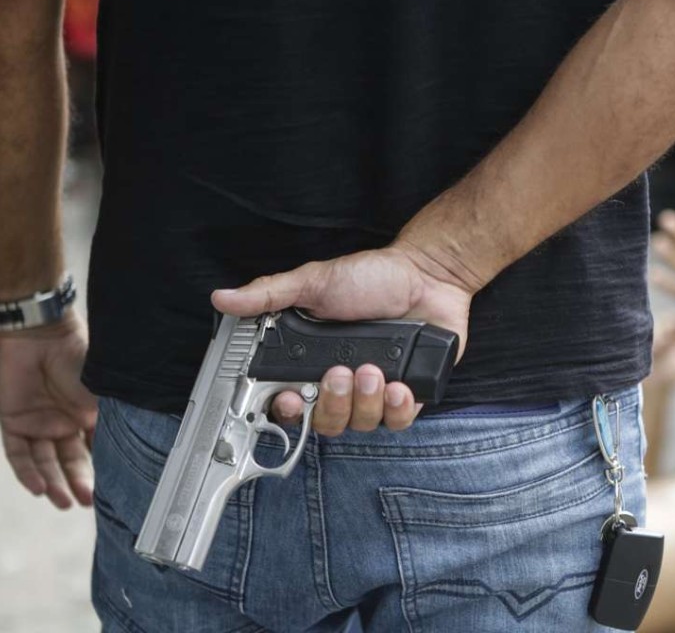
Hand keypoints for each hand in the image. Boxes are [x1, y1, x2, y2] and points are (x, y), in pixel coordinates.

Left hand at [0, 310, 96, 508]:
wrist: (40, 335)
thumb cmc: (78, 356)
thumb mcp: (104, 392)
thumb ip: (114, 417)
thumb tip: (134, 446)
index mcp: (90, 414)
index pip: (98, 449)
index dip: (105, 469)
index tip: (114, 489)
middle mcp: (65, 422)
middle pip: (72, 460)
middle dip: (80, 482)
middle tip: (88, 501)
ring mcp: (39, 423)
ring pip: (46, 462)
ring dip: (55, 483)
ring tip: (65, 502)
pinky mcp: (13, 421)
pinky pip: (19, 454)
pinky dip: (29, 473)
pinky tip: (40, 489)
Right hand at [211, 243, 471, 436]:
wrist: (427, 273)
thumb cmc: (371, 277)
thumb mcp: (314, 282)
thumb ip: (269, 294)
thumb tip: (222, 298)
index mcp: (313, 362)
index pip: (290, 403)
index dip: (287, 411)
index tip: (289, 399)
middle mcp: (343, 383)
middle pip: (325, 422)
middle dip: (331, 404)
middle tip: (339, 374)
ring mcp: (376, 392)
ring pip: (360, 424)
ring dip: (364, 402)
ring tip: (374, 370)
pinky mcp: (410, 394)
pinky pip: (398, 421)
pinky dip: (397, 409)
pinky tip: (399, 387)